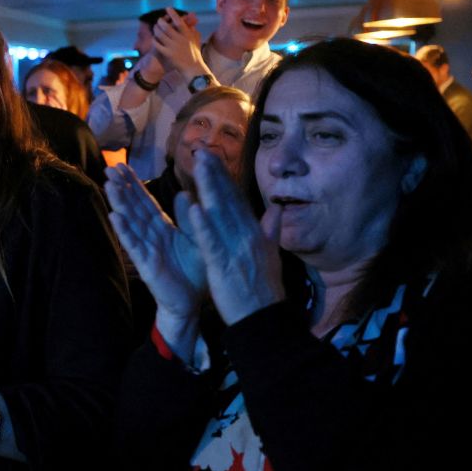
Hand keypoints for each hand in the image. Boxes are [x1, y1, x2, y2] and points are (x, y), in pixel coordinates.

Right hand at [104, 163, 207, 360]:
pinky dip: (124, 231)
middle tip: (108, 168)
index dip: (134, 184)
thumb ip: (189, 218)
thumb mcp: (197, 239)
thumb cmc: (194, 272)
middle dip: (121, 188)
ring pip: (131, 222)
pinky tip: (114, 216)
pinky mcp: (146, 264)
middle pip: (134, 207)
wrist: (192, 302)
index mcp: (162, 228)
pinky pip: (134, 245)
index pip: (146, 201)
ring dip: (119, 203)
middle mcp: (151, 235)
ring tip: (108, 185)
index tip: (122, 166)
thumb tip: (185, 193)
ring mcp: (146, 249)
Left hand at [152, 7, 206, 76]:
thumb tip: (190, 19)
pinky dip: (155, 40)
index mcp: (187, 34)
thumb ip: (192, 29)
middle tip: (159, 19)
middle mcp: (180, 39)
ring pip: (161, 35)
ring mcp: (173, 47)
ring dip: (156, 29)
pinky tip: (154, 38)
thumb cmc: (195, 53)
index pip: (179, 21)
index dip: (173, 14)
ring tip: (155, 27)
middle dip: (161, 21)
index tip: (167, 8)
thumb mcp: (196, 39)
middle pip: (167, 27)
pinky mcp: (168, 54)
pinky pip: (158, 45)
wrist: (193, 68)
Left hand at [186, 150, 284, 324]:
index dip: (224, 178)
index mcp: (254, 234)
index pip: (237, 200)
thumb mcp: (271, 256)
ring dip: (209, 189)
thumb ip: (271, 231)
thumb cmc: (263, 290)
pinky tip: (194, 208)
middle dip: (215, 174)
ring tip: (198, 166)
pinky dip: (203, 225)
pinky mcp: (223, 265)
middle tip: (201, 150)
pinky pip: (211, 242)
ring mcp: (236, 249)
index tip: (212, 157)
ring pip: (220, 214)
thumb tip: (277, 209)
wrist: (263, 320)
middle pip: (229, 200)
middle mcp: (246, 236)